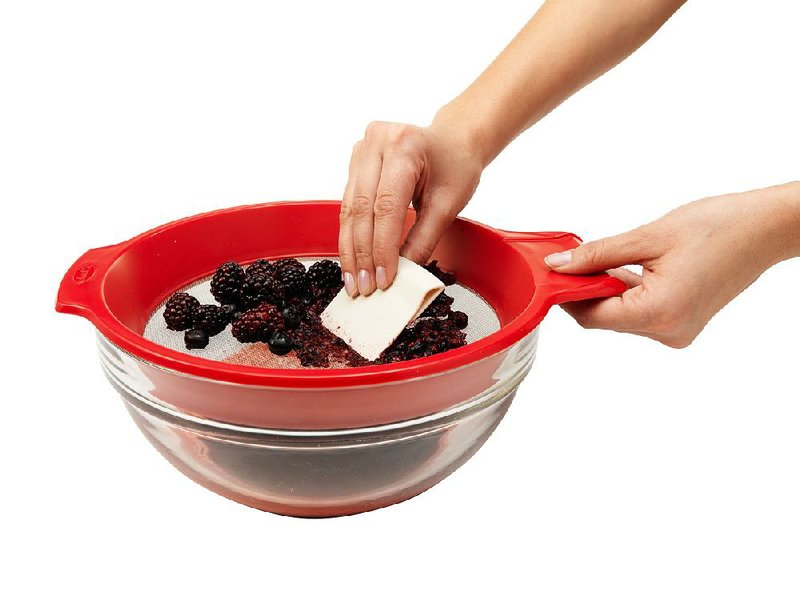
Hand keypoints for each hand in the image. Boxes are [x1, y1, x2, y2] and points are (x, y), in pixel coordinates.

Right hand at [339, 121, 482, 295]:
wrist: (453, 140)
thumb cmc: (456, 166)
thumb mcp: (448, 204)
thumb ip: (424, 240)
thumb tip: (402, 276)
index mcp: (405, 146)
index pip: (386, 206)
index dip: (382, 247)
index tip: (383, 279)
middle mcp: (376, 142)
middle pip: (361, 208)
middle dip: (362, 253)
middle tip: (364, 288)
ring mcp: (361, 150)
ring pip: (348, 209)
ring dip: (350, 249)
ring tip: (354, 282)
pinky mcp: (354, 162)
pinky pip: (347, 204)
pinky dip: (350, 236)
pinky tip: (352, 261)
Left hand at [545, 184, 799, 347]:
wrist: (764, 229)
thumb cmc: (718, 227)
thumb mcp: (648, 237)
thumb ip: (598, 255)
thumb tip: (559, 266)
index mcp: (659, 314)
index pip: (592, 315)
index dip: (566, 295)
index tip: (550, 274)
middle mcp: (668, 332)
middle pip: (604, 317)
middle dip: (583, 290)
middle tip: (567, 260)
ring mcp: (676, 331)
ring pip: (620, 315)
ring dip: (604, 290)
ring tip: (596, 259)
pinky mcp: (681, 322)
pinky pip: (640, 312)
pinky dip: (625, 292)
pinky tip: (620, 268)